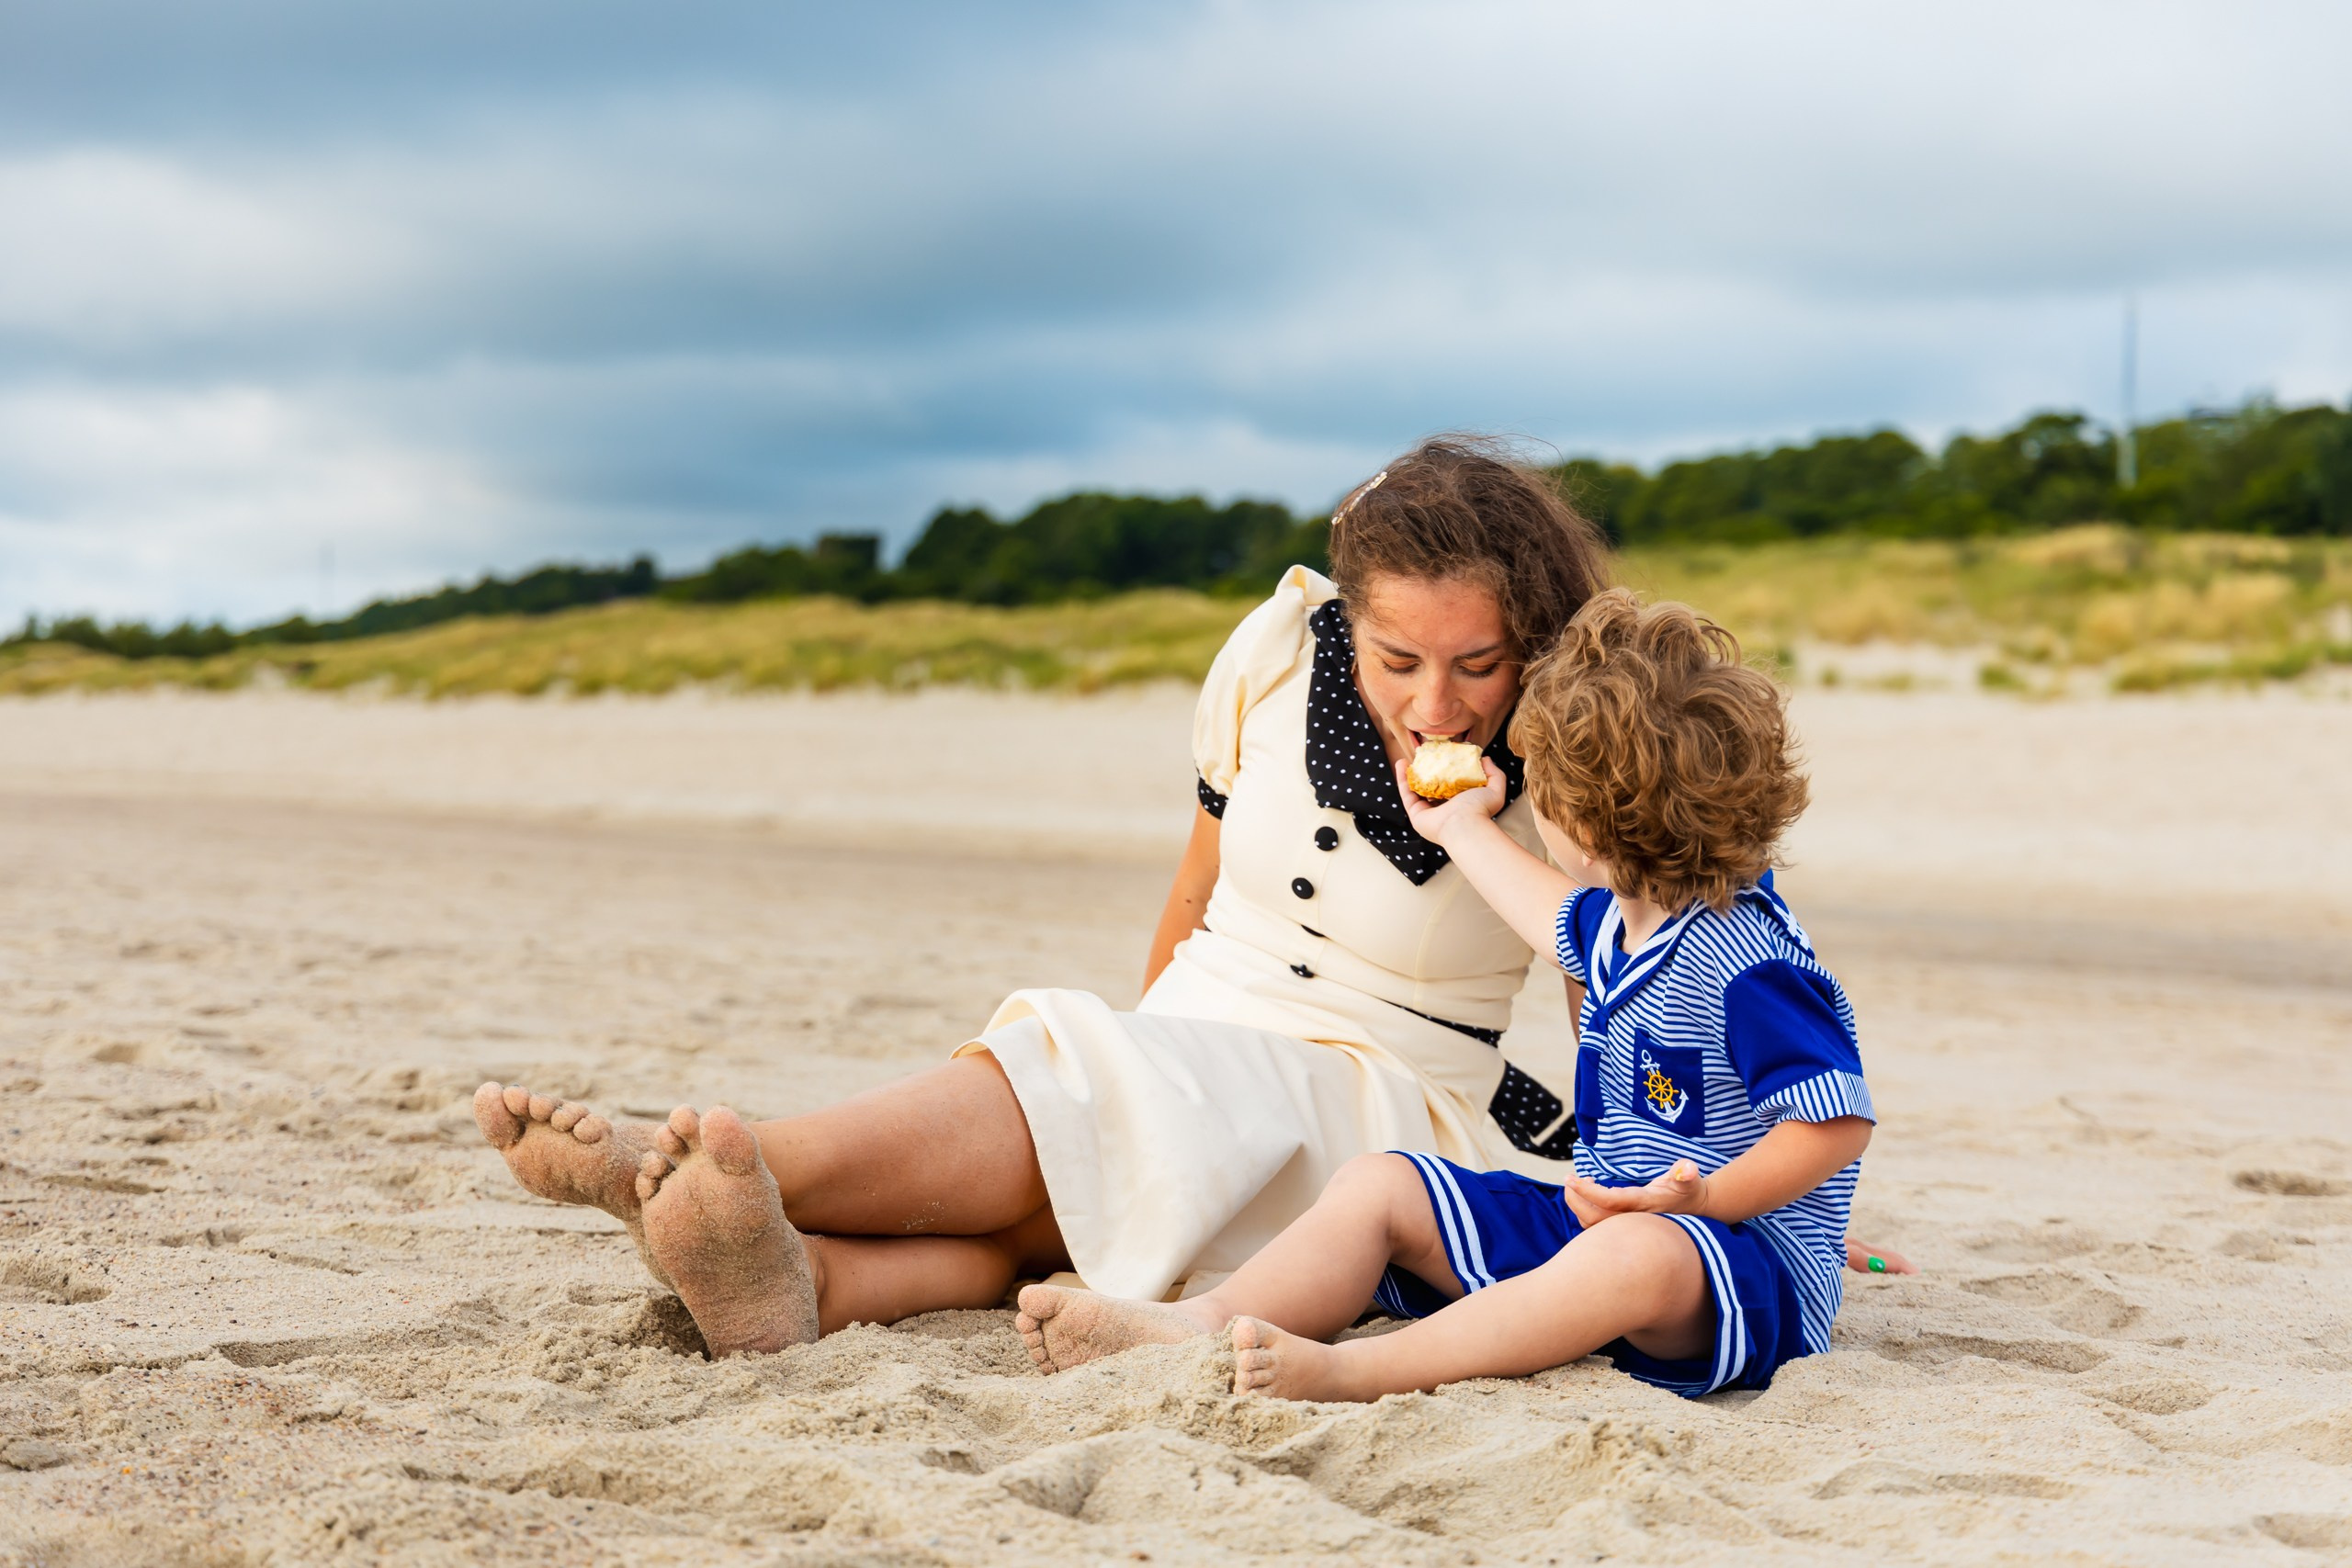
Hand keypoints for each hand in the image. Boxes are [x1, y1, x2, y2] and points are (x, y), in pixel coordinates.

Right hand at [1393, 756, 1507, 845]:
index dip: (1445, 770)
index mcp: (1459, 804)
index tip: (1442, 755)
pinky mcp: (1416, 815)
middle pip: (1431, 787)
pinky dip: (1402, 779)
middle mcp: (1443, 809)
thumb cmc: (1480, 809)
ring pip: (1416, 790)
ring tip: (1409, 757)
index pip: (1450, 785)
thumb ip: (1495, 773)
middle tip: (1424, 755)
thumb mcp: (1494, 788)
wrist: (1465, 826)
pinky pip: (1406, 794)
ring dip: (1411, 773)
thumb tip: (1485, 759)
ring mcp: (1427, 813)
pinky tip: (1401, 764)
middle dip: (1426, 771)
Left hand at [1561, 1160, 1708, 1227]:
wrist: (1694, 1211)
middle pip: (1594, 1219)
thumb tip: (1687, 1169)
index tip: (1571, 1179)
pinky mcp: (1623, 1228)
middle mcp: (1633, 1220)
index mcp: (1644, 1205)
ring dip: (1579, 1206)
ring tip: (1579, 1183)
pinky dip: (1586, 1212)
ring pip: (1593, 1226)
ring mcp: (1627, 1227)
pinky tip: (1590, 1194)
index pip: (1610, 1201)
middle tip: (1569, 1179)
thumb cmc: (1688, 1191)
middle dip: (1575, 1200)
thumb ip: (1686, 1173)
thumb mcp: (1690, 1180)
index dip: (1588, 1192)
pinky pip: (1597, 1227)